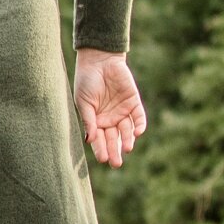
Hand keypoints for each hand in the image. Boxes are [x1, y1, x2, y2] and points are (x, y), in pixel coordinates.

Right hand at [73, 48, 145, 167]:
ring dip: (127, 140)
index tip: (103, 159)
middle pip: (114, 139)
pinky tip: (137, 133)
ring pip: (127, 130)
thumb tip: (89, 140)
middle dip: (114, 151)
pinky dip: (139, 125)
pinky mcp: (134, 102)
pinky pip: (139, 117)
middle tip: (116, 163)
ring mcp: (123, 111)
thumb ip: (88, 120)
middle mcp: (110, 119)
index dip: (101, 149)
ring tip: (127, 148)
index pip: (99, 140)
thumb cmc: (86, 81)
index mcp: (96, 121)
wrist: (99, 61)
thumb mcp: (84, 103)